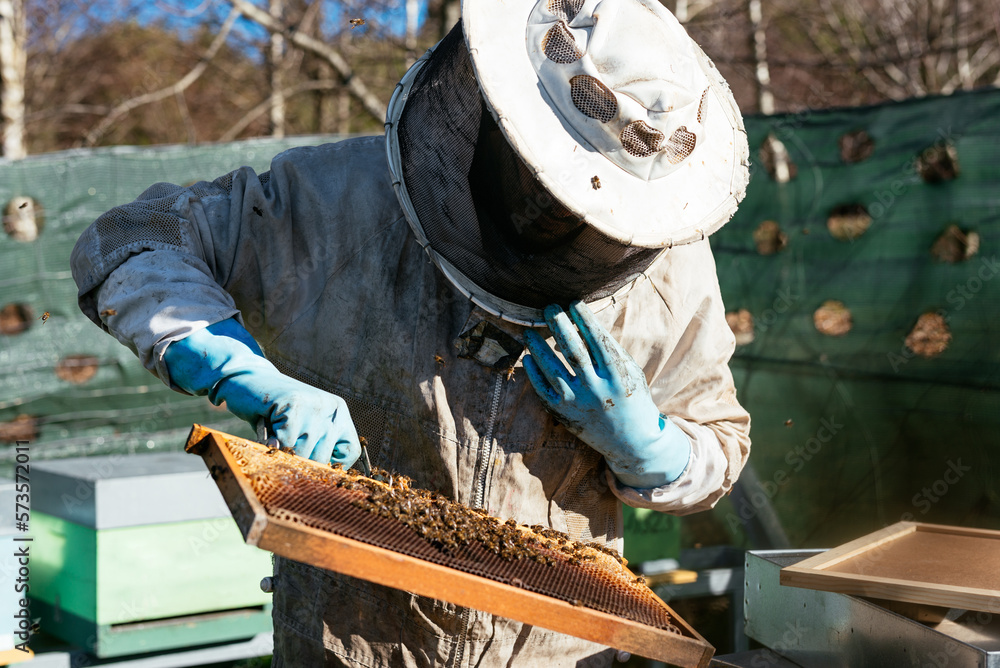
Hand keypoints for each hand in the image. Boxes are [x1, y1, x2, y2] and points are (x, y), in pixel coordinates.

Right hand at [163, 318, 360, 467]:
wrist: (249, 379)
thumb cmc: (274, 413)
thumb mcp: (302, 427)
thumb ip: (314, 447)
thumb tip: (317, 484)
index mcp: (339, 414)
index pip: (349, 452)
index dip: (330, 467)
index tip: (310, 471)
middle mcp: (332, 408)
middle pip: (323, 458)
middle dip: (299, 465)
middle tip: (283, 461)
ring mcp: (315, 405)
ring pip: (303, 453)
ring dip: (284, 456)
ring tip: (275, 444)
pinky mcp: (294, 404)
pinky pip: (286, 442)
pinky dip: (272, 445)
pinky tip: (267, 436)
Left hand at [522, 301, 690, 487]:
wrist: (632, 441)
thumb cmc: (633, 397)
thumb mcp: (631, 372)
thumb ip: (610, 350)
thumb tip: (583, 322)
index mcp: (617, 375)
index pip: (597, 340)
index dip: (584, 319)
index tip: (573, 302)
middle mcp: (597, 389)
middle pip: (573, 351)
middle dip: (559, 326)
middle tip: (549, 307)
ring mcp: (578, 403)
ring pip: (552, 370)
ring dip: (539, 347)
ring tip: (529, 331)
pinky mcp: (564, 414)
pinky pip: (543, 390)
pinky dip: (534, 373)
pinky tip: (529, 357)